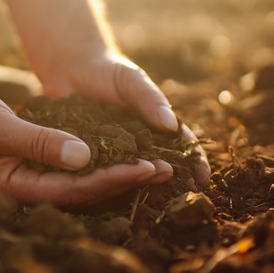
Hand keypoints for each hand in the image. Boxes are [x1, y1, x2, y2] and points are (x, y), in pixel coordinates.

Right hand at [0, 88, 173, 204]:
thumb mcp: (0, 128)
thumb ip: (40, 143)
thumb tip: (84, 158)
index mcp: (18, 187)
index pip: (76, 190)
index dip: (113, 179)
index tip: (147, 167)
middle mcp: (28, 188)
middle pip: (85, 191)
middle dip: (124, 180)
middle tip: (165, 169)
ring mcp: (31, 177)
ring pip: (81, 181)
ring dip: (116, 171)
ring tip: (153, 164)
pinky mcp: (32, 163)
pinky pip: (71, 167)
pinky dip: (97, 160)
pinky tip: (119, 152)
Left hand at [39, 49, 210, 187]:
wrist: (72, 69)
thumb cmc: (108, 71)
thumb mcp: (132, 80)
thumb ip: (150, 99)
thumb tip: (171, 125)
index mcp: (155, 125)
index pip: (181, 146)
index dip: (194, 162)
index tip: (202, 178)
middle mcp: (139, 142)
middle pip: (161, 166)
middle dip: (173, 182)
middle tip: (182, 200)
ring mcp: (116, 152)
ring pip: (132, 174)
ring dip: (142, 187)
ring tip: (151, 203)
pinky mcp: (91, 156)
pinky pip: (102, 172)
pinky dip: (109, 184)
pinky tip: (111, 196)